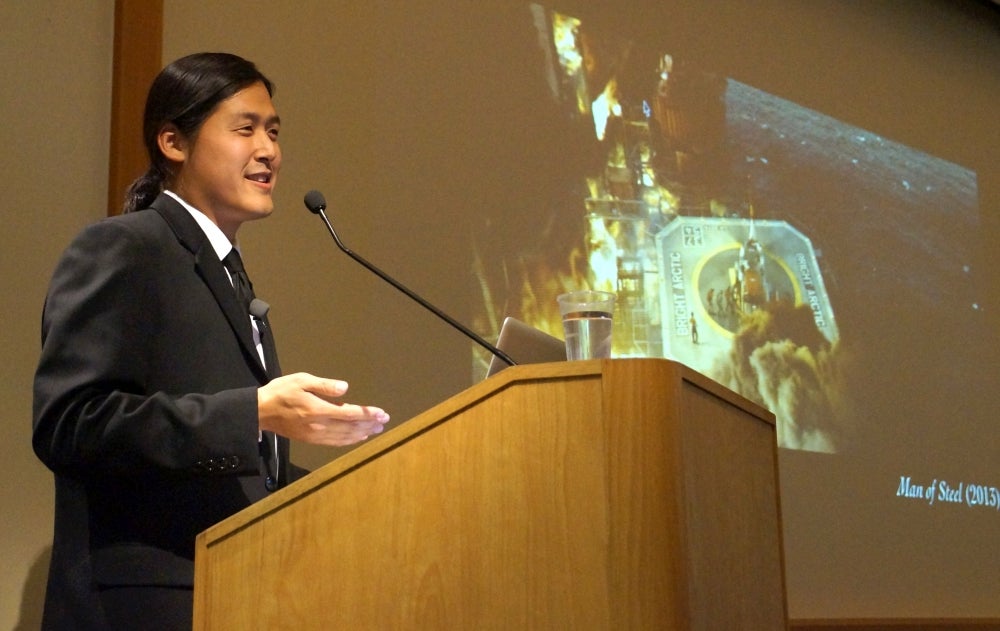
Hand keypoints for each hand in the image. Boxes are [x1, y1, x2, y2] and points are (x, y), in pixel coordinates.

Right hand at [257, 372, 389, 445]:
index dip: (367, 414)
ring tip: (376, 429)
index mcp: (318, 410)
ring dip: (362, 433)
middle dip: (369, 424)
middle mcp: (319, 426)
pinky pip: (335, 442)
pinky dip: (349, 441)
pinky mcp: (311, 440)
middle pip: (350, 427)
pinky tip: (358, 438)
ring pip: (345, 437)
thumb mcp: (301, 380)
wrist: (260, 412)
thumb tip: (345, 388)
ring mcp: (315, 435)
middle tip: (385, 421)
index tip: (382, 413)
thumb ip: (324, 385)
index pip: (349, 414)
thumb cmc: (281, 392)